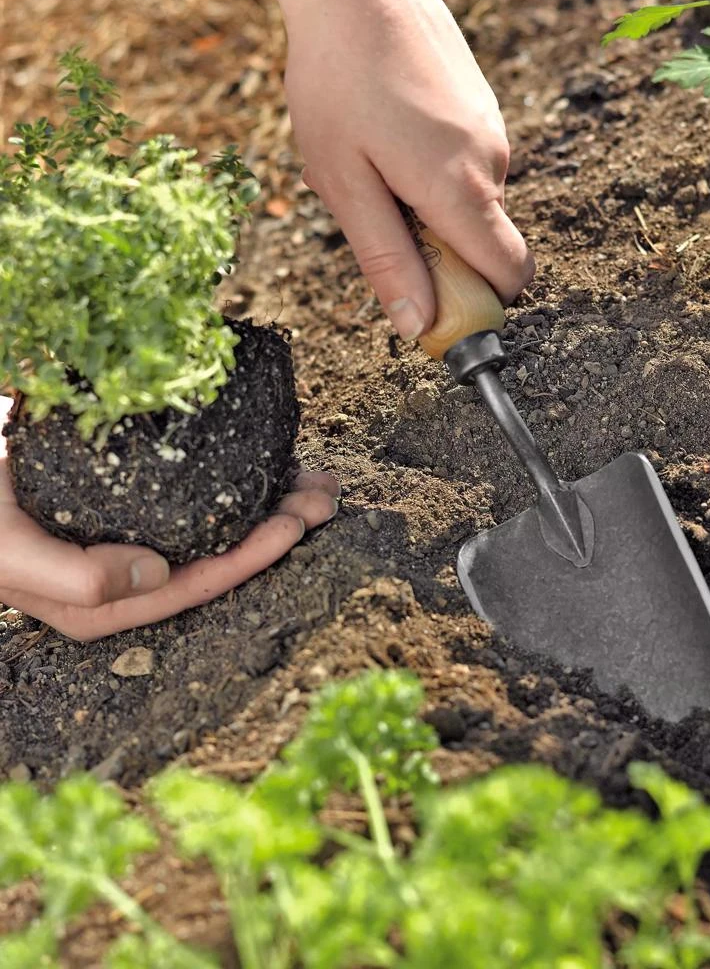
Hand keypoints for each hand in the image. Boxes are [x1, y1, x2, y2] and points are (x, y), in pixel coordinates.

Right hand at [0, 397, 338, 640]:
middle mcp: (124, 574)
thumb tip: (156, 575)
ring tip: (314, 473)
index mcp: (102, 603)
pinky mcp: (128, 496)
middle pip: (217, 553)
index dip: (250, 557)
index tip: (295, 524)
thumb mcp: (7, 549)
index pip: (194, 585)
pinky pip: (196, 491)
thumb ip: (74, 577)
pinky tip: (267, 457)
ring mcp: (128, 533)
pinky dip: (236, 474)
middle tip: (326, 493)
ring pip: (215, 520)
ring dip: (268, 496)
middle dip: (278, 524)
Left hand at [282, 0, 534, 340]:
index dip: (479, 303)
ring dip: (426, 204)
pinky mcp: (482, 103)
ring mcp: (492, 126)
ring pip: (470, 201)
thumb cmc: (337, 83)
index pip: (509, 274)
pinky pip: (464, 163)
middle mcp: (493, 159)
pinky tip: (385, 128)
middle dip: (438, 249)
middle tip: (375, 209)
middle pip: (486, 242)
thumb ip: (386, 260)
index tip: (434, 305)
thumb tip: (418, 326)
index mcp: (461, 188)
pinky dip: (430, 168)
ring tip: (371, 157)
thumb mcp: (345, 184)